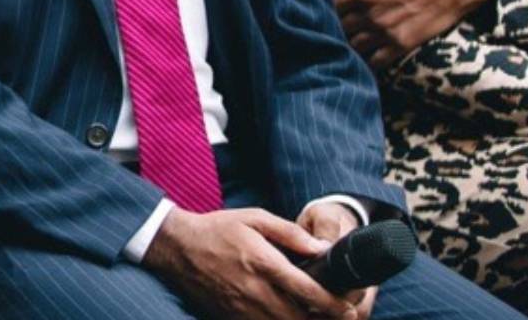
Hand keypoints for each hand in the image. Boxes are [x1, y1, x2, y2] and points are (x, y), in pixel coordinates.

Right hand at [142, 207, 361, 318]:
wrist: (177, 246)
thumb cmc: (218, 229)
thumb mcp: (254, 218)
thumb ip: (290, 233)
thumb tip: (322, 247)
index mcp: (263, 262)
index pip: (307, 291)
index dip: (333, 304)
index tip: (350, 309)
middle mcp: (254, 289)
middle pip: (299, 317)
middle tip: (342, 318)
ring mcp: (241, 307)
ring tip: (317, 318)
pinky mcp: (231, 316)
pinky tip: (289, 317)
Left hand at [323, 0, 489, 71]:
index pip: (332, 5)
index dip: (331, 6)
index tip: (335, 6)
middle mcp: (370, 15)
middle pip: (340, 27)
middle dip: (337, 25)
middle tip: (339, 25)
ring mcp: (385, 32)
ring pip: (354, 45)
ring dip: (349, 43)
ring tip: (350, 41)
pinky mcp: (401, 45)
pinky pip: (376, 61)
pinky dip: (367, 61)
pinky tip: (365, 57)